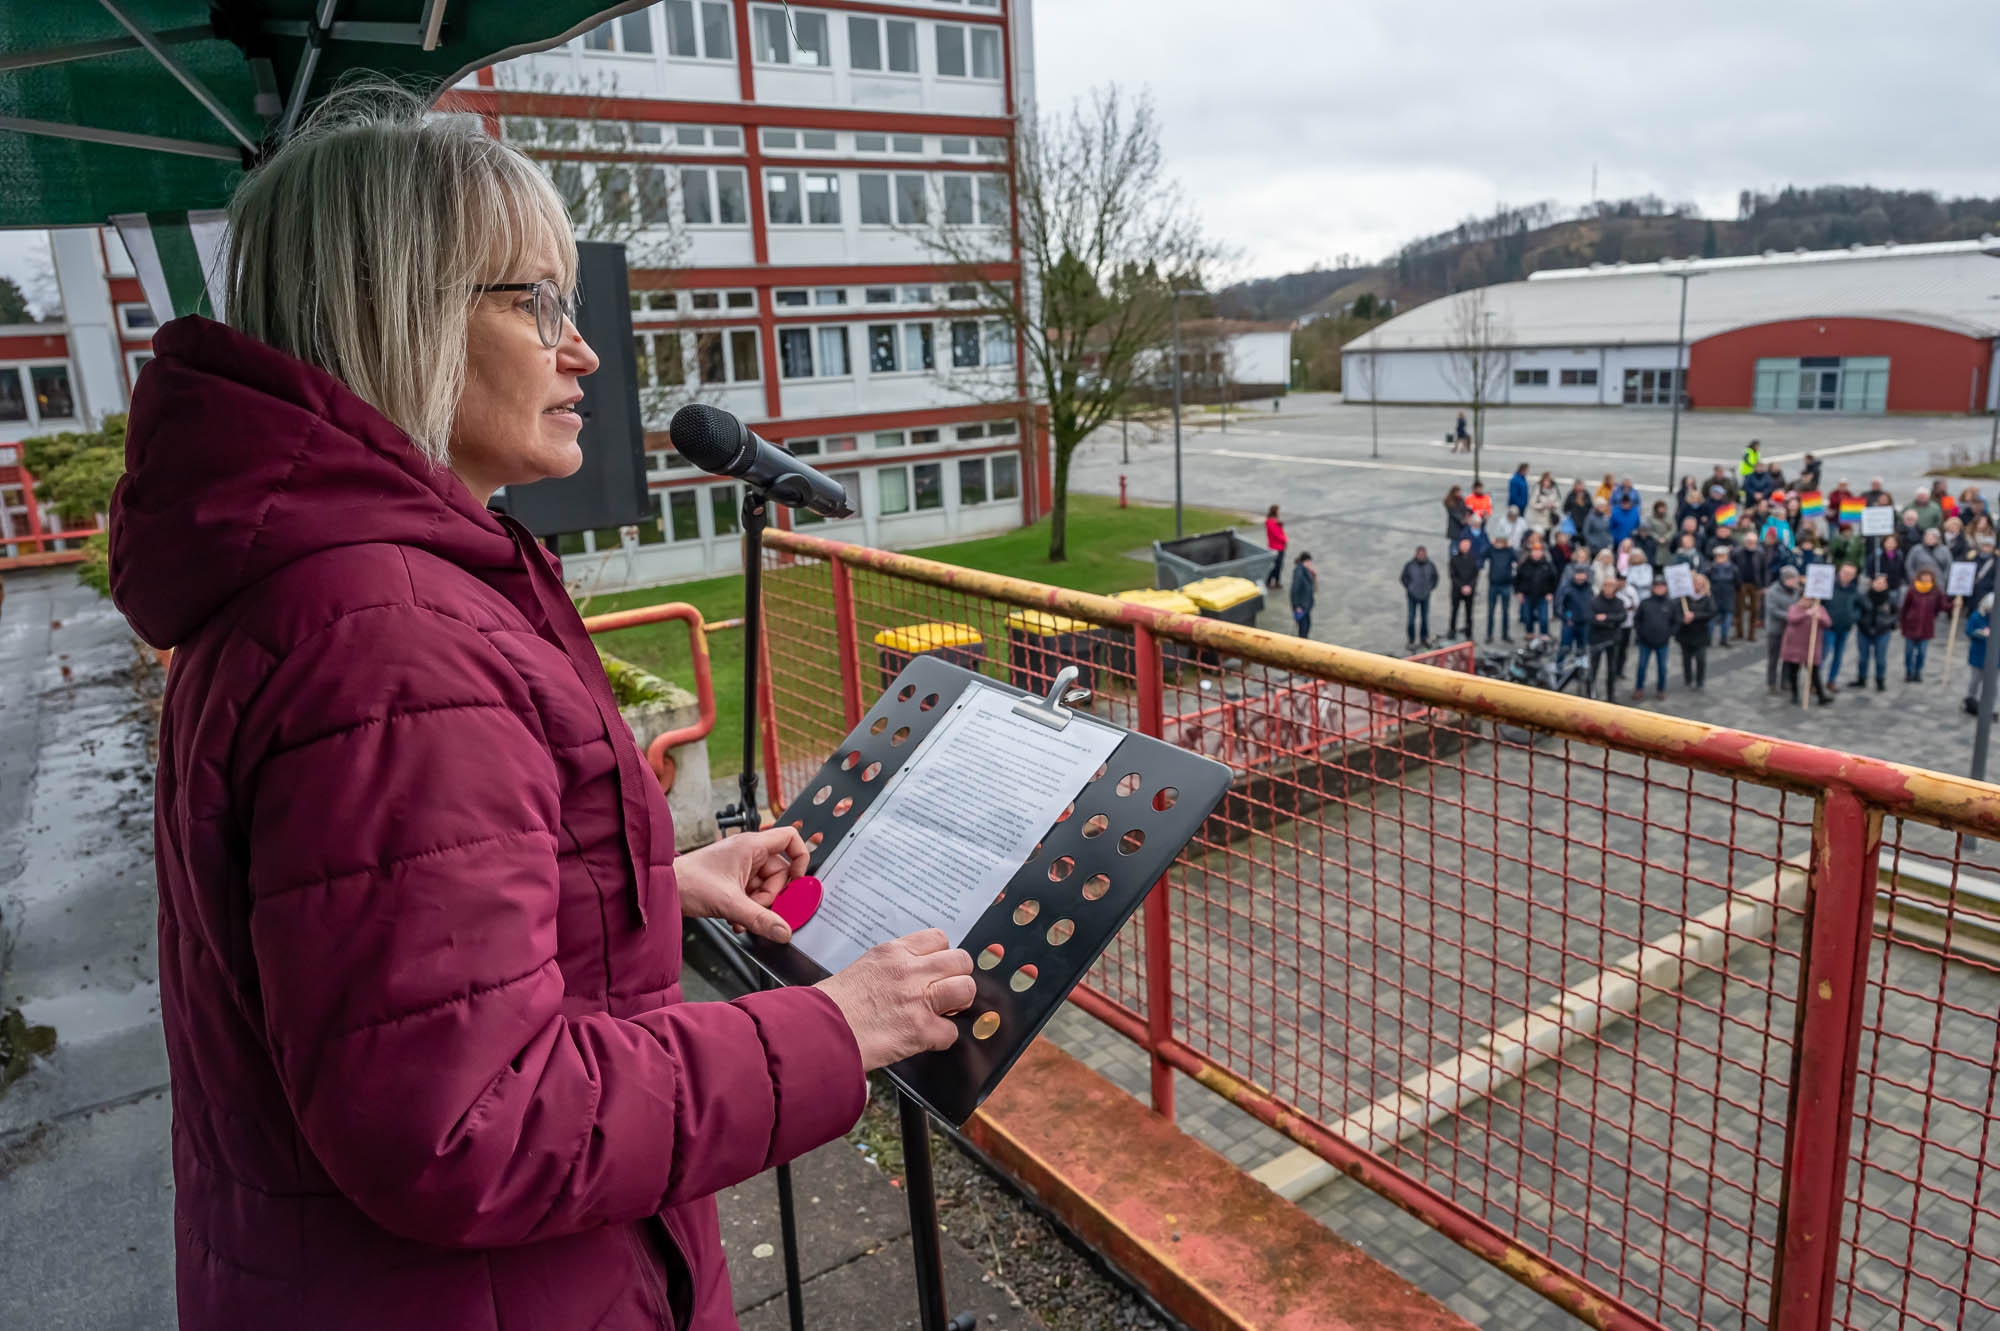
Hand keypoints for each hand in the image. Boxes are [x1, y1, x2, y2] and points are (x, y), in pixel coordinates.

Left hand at [674, 827, 808, 943]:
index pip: (790, 838)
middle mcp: (748, 853)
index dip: (801, 857)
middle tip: (756, 909)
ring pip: (765, 887)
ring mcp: (740, 866)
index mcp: (751, 846)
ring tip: (740, 917)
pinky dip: (747, 908)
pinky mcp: (732, 880)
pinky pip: (752, 894)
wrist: (663, 889)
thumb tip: (783, 931)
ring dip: (756, 907)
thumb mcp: (730, 903)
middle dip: (769, 897)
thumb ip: (760, 919)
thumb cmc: (688, 881)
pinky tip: (735, 919)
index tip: (798, 879)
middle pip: (779, 873)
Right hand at [815, 930, 974, 1070]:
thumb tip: (916, 974)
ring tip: (942, 1013)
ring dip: (958, 1005)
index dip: (942, 956)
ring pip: (966, 989)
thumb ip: (894, 966)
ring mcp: (918, 999)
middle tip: (945, 993)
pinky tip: (923, 1039)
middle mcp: (909, 970)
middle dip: (957, 978)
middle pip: (961, 961)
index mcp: (893, 952)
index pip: (939, 938)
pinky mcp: (921, 1030)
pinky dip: (940, 1039)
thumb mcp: (864, 968)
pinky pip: (951, 1032)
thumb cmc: (832, 1005)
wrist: (815, 1032)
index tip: (937, 970)